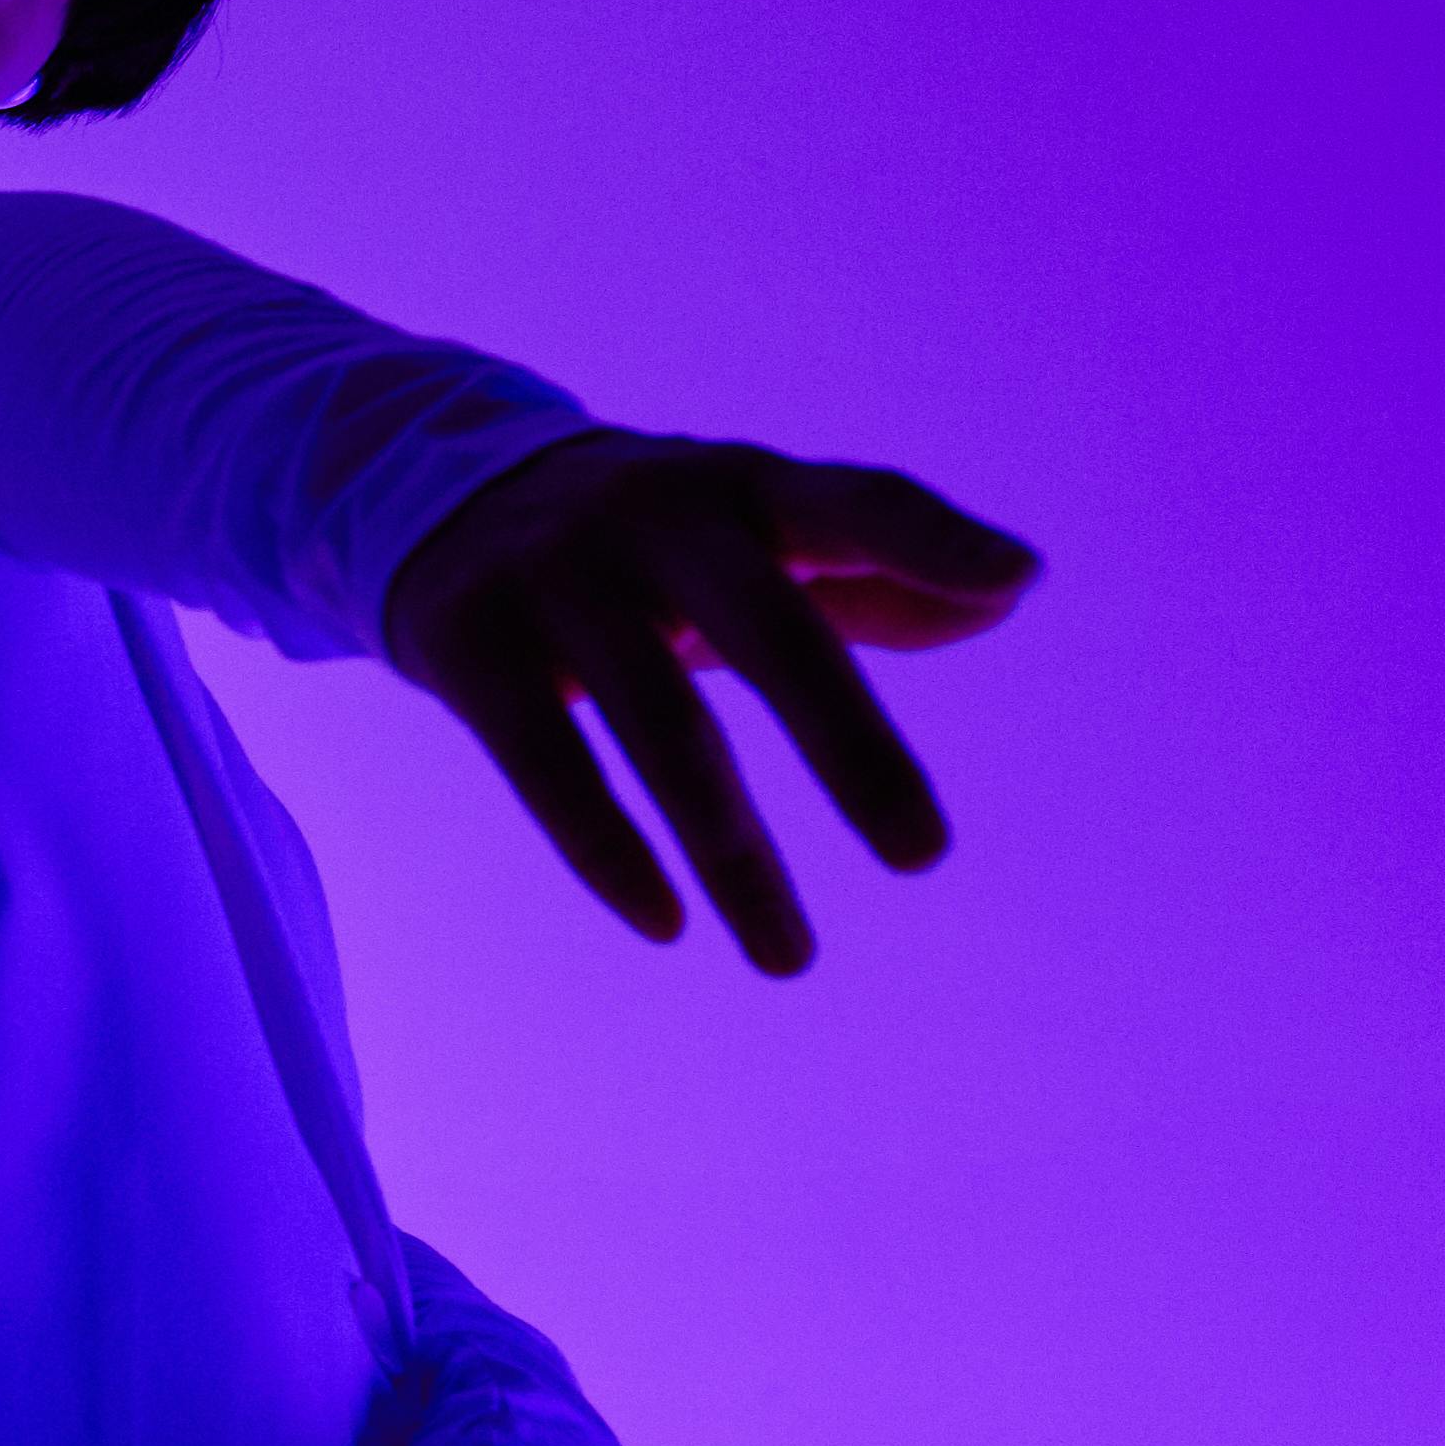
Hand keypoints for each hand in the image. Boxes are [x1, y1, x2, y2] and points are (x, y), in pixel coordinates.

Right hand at [380, 431, 1037, 975]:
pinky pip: (544, 763)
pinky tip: (666, 925)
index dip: (930, 539)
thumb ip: (873, 567)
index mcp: (739, 486)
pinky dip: (607, 851)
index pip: (851, 498)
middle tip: (926, 858)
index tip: (1016, 580)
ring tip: (790, 959)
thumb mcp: (746, 535)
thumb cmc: (643, 544)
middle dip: (850, 746)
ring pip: (660, 723)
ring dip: (734, 851)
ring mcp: (551, 573)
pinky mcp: (467, 639)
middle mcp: (649, 513)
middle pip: (767, 629)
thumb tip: (1006, 591)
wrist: (428, 497)